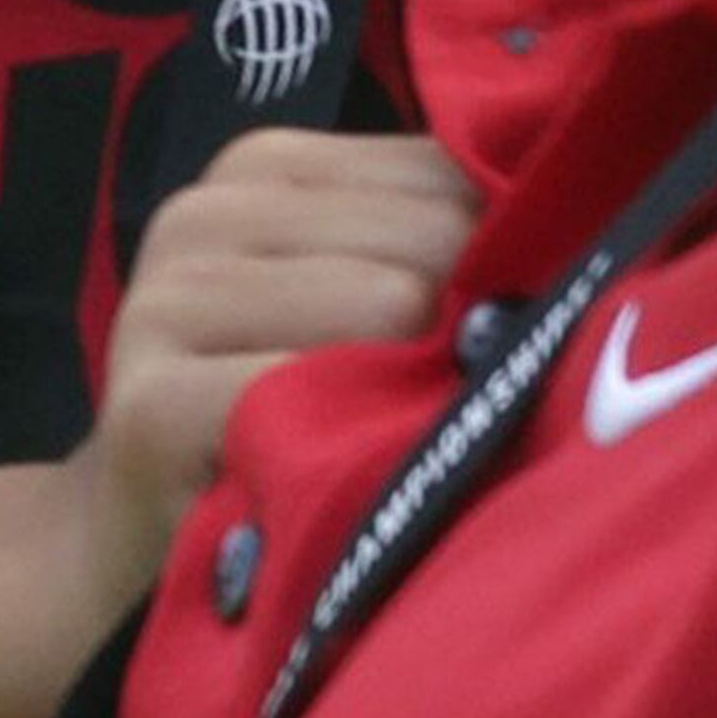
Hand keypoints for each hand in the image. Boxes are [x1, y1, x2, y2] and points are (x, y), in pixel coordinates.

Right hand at [74, 126, 481, 614]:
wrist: (123, 550)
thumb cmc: (273, 425)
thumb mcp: (352, 311)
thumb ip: (440, 251)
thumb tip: (593, 225)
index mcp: (263, 169)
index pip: (448, 167)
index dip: (501, 255)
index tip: (502, 335)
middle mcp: (205, 210)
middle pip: (433, 232)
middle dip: (469, 321)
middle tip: (451, 410)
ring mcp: (167, 300)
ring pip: (390, 301)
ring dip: (418, 388)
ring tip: (395, 445)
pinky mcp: (152, 403)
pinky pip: (316, 394)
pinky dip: (358, 441)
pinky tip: (350, 479)